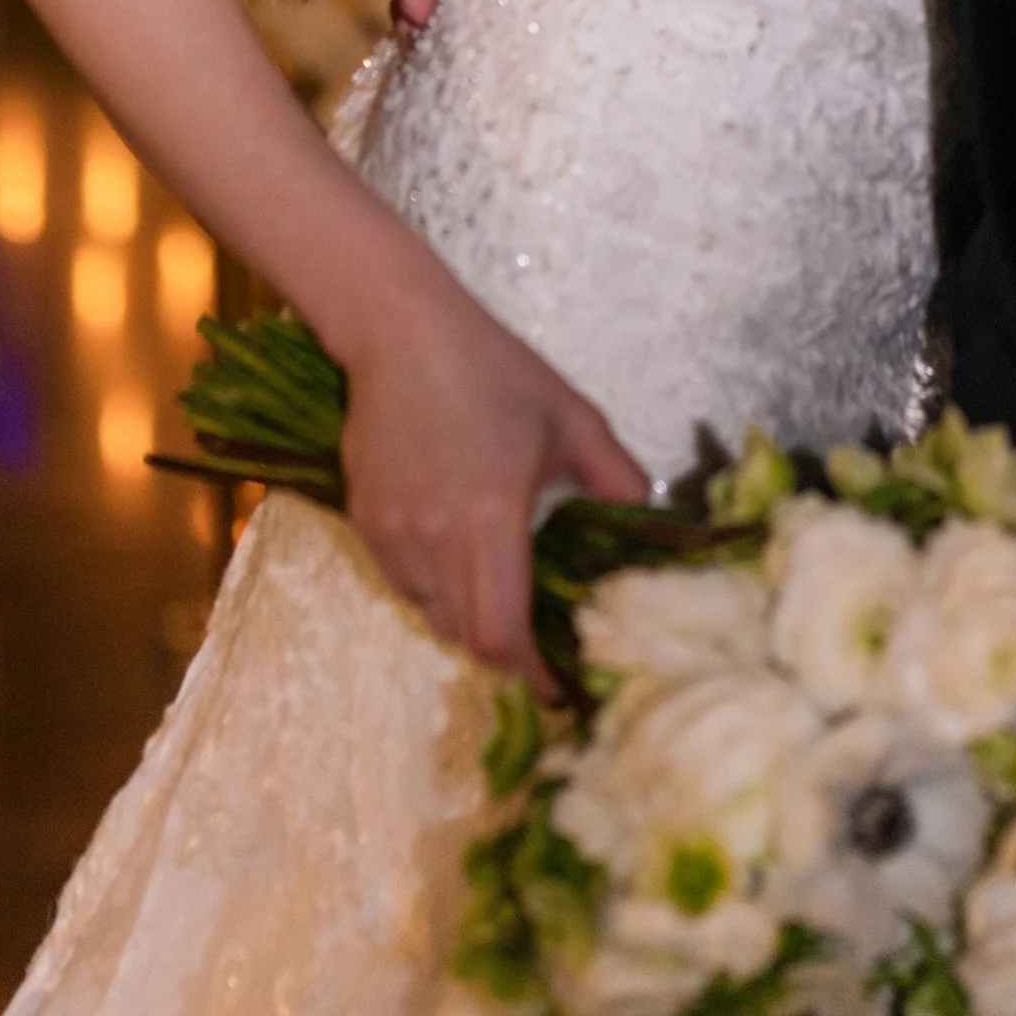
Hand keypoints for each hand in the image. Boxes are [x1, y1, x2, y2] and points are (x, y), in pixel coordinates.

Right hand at [341, 253, 650, 674]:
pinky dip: (434, 589)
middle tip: (541, 639)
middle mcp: (434, 539)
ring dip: (467, 618)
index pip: (500, 633)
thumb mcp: (572, 417)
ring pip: (431, 614)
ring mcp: (392, 534)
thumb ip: (616, 476)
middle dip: (506, 651)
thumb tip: (651, 519)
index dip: (530, 671)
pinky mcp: (364, 521)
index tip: (559, 682)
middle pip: (466, 637)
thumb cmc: (493, 370)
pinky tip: (458, 552)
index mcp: (490, 519)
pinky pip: (402, 582)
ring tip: (501, 590)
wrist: (400, 333)